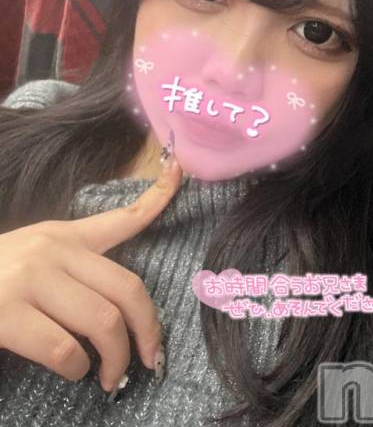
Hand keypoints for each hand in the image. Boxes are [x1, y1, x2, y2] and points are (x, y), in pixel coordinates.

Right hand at [0, 156, 182, 392]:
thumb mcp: (37, 257)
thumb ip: (77, 267)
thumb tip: (122, 310)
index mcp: (63, 236)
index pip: (121, 218)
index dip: (157, 198)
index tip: (179, 171)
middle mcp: (53, 251)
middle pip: (127, 287)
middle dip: (148, 329)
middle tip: (151, 358)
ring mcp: (30, 279)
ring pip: (103, 321)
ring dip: (115, 358)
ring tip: (109, 376)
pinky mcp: (7, 312)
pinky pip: (64, 348)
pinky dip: (77, 367)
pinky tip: (72, 370)